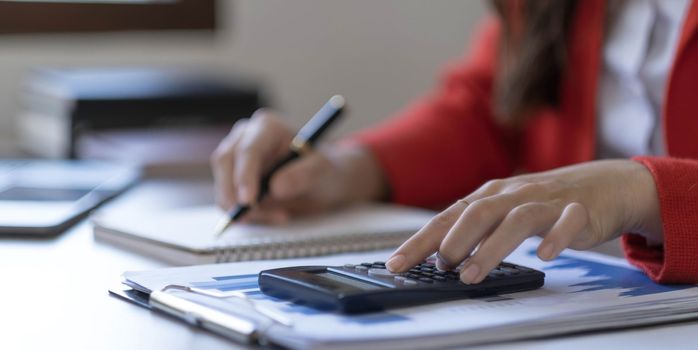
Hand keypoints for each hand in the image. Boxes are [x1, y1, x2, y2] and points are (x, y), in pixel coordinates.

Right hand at [210, 109, 386, 222]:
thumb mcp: (324, 171)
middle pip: (225, 163)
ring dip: (243, 208)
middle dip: (234, 194)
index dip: (245, 175)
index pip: (248, 149)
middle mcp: (246, 136)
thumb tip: (276, 188)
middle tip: (251, 216)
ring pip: (223, 184)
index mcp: (268, 127)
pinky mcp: (232, 178)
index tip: (248, 201)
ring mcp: (236, 156)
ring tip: (279, 216)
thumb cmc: (324, 170)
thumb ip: (305, 175)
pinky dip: (245, 214)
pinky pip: (227, 199)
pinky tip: (273, 215)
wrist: (322, 182)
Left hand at [385, 160, 661, 283]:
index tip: (396, 264)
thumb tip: (439, 258)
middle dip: (453, 239)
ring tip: (471, 274)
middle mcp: (513, 194)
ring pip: (516, 219)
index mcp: (490, 195)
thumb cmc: (545, 203)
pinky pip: (568, 221)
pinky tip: (545, 257)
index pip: (448, 217)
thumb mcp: (505, 213)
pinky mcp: (580, 210)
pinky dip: (556, 238)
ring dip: (491, 247)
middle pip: (477, 212)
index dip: (420, 240)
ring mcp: (547, 200)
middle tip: (438, 267)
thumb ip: (476, 232)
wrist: (606, 184)